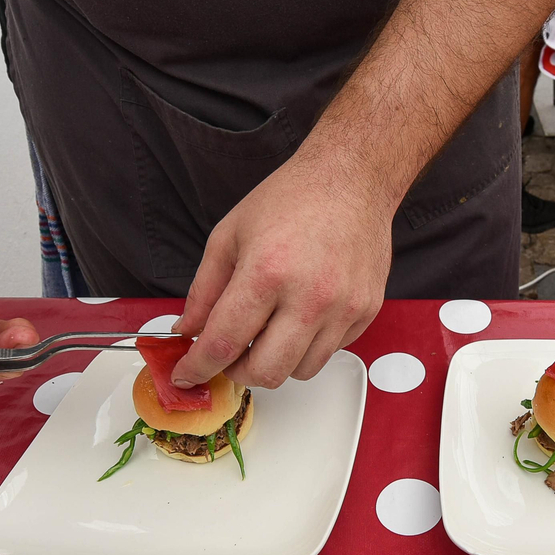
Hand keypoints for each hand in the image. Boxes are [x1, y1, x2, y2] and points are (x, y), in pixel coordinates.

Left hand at [170, 151, 389, 388]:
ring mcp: (343, 307)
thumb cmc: (291, 199)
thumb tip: (189, 331)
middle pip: (266, 372)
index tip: (187, 375)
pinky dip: (309, 345)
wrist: (352, 180)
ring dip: (276, 361)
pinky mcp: (366, 311)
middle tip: (230, 354)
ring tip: (269, 332)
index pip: (223, 342)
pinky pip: (331, 351)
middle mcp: (310, 296)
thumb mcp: (229, 235)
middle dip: (237, 372)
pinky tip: (301, 316)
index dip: (198, 367)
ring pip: (301, 370)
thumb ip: (204, 290)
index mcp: (266, 273)